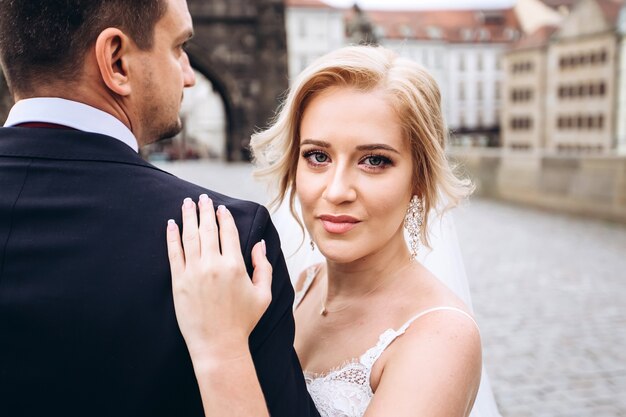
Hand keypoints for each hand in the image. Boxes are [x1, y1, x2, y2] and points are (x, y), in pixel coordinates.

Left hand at [166, 195, 272, 359]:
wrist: (219, 345)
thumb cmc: (243, 321)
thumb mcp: (263, 294)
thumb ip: (263, 266)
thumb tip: (259, 245)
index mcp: (235, 265)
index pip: (229, 232)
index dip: (224, 217)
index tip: (220, 207)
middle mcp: (214, 265)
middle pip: (208, 229)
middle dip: (205, 210)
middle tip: (202, 197)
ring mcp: (194, 272)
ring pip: (190, 236)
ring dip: (188, 217)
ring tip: (186, 203)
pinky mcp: (178, 282)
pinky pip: (174, 253)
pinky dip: (172, 236)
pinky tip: (170, 224)